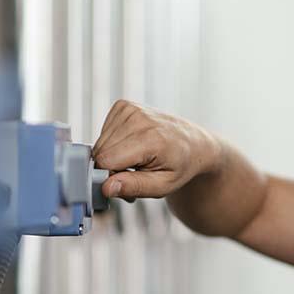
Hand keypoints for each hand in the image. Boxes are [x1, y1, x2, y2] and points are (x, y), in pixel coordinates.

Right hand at [93, 100, 220, 199]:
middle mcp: (138, 118)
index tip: (128, 180)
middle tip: (135, 172)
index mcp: (149, 138)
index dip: (111, 176)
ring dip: (113, 156)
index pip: (105, 161)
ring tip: (136, 160)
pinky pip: (103, 132)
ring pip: (100, 143)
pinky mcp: (123, 106)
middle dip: (112, 168)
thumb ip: (133, 186)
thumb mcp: (163, 186)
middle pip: (100, 152)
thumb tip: (106, 187)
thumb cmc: (180, 165)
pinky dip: (114, 143)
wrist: (193, 143)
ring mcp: (130, 109)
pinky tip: (132, 145)